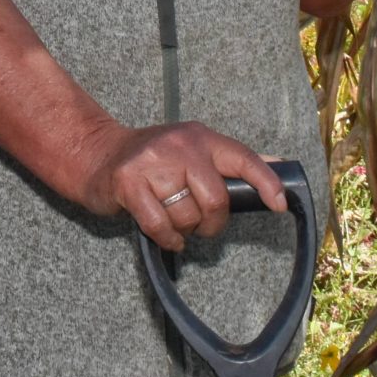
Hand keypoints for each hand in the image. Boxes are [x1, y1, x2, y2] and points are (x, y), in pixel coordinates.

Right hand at [76, 120, 284, 252]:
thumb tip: (280, 164)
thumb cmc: (153, 160)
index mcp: (201, 138)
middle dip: (212, 223)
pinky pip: (159, 225)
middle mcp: (180, 145)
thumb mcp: (193, 150)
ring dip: (184, 230)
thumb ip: (233, 160)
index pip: (243, 158)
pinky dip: (167, 239)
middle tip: (201, 225)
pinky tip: (166, 236)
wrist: (96, 154)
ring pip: (186, 215)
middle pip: (215, 199)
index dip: (266, 183)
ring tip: (174, 221)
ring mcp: (152, 162)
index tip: (280, 205)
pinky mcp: (128, 183)